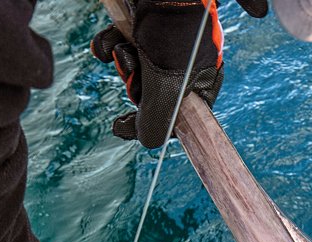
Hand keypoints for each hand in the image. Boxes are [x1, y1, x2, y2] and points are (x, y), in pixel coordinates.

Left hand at [90, 0, 268, 146]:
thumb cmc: (173, 28)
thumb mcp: (168, 84)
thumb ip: (159, 120)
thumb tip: (146, 143)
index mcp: (202, 80)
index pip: (179, 117)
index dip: (153, 123)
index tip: (124, 126)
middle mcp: (183, 65)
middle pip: (151, 94)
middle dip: (134, 85)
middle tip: (134, 72)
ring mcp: (161, 46)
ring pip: (132, 69)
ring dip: (121, 62)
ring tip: (124, 48)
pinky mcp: (140, 28)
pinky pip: (119, 46)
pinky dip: (109, 45)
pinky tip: (110, 40)